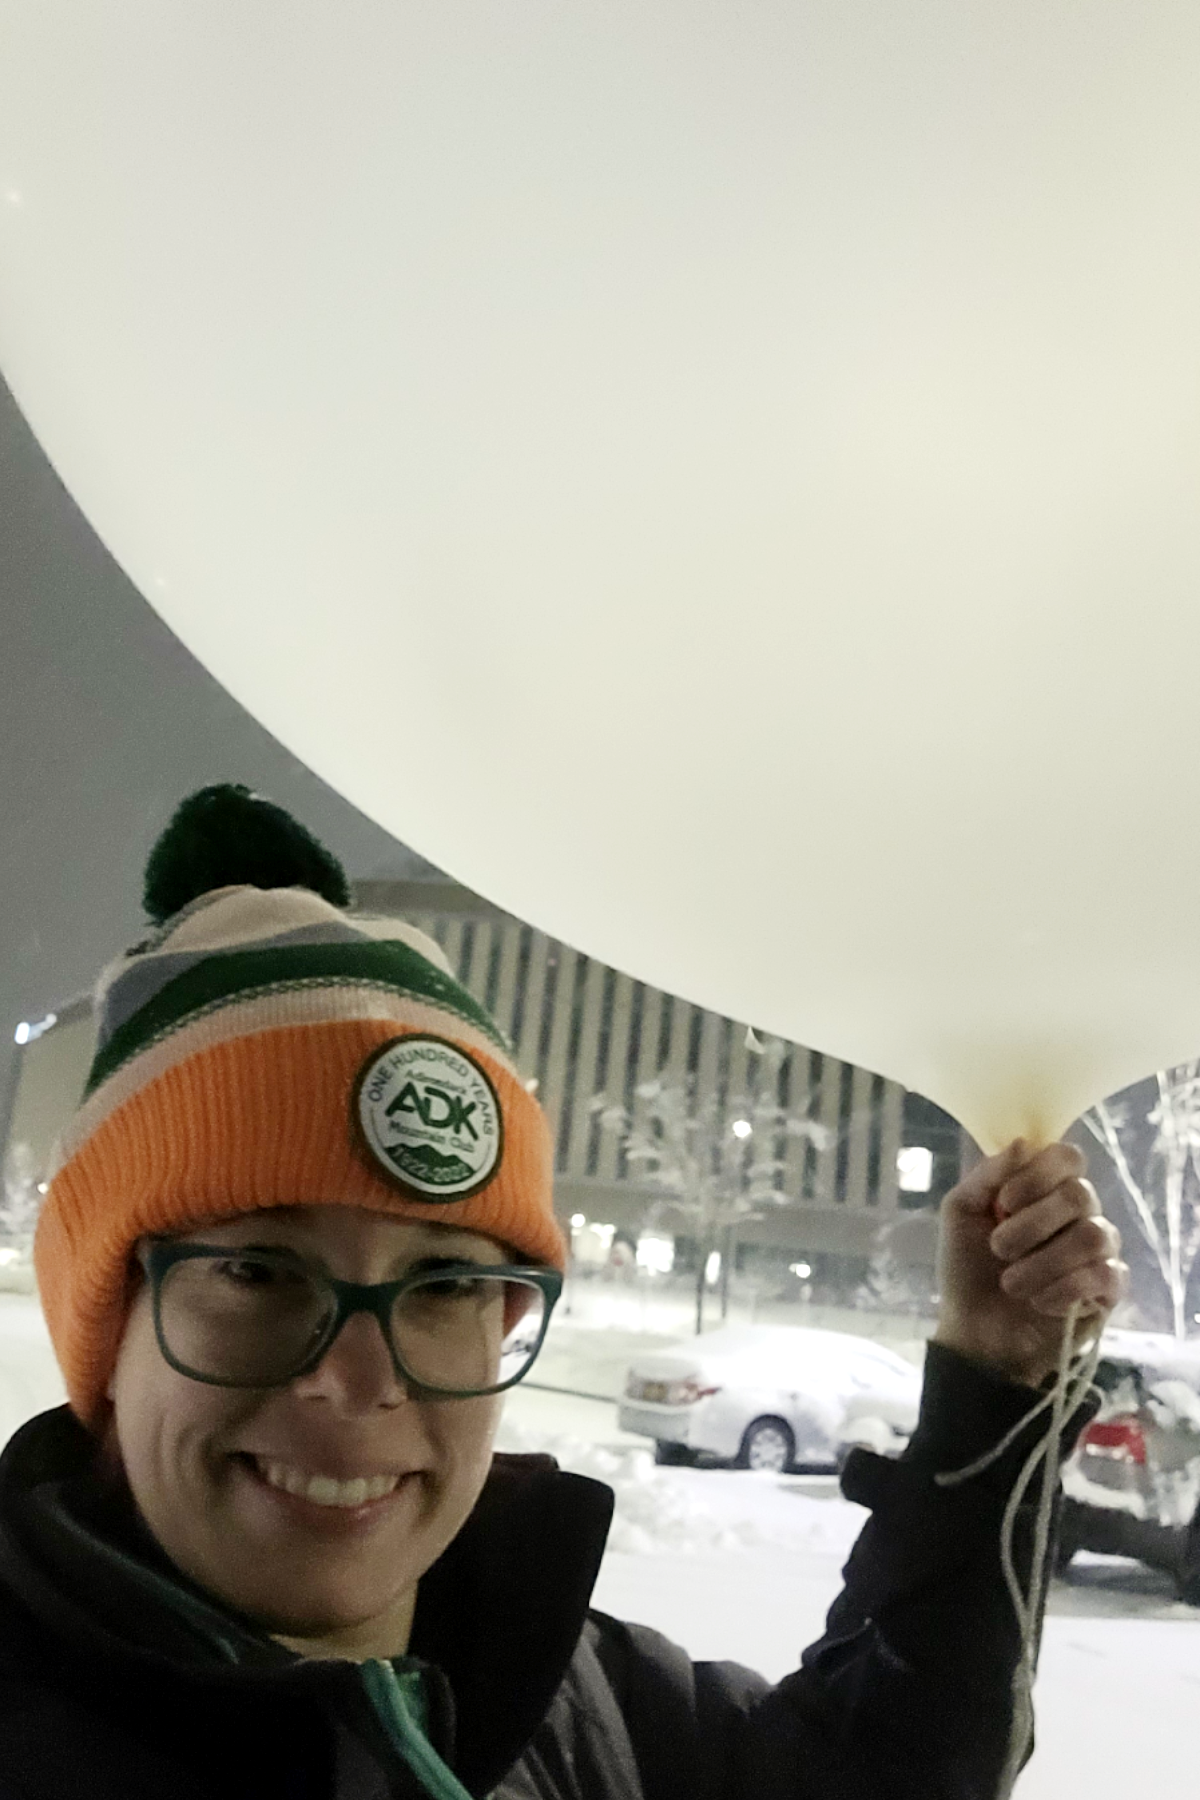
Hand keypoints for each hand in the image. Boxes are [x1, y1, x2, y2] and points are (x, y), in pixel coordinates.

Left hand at [931, 1140, 1126, 1388]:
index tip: (1002, 1204)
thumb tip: (1023, 1142)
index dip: (1037, 1175)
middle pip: (1081, 1194)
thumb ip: (987, 1176)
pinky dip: (1063, 1290)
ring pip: (1094, 1235)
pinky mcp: (1109, 1290)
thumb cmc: (967, 1269)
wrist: (975, 1333)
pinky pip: (1105, 1275)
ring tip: (1012, 1284)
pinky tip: (1040, 1303)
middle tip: (999, 1249)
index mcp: (1045, 1189)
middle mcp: (1079, 1213)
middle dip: (1031, 1224)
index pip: (1067, 1156)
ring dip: (1042, 1263)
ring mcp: (1099, 1251)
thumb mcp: (960, 1214)